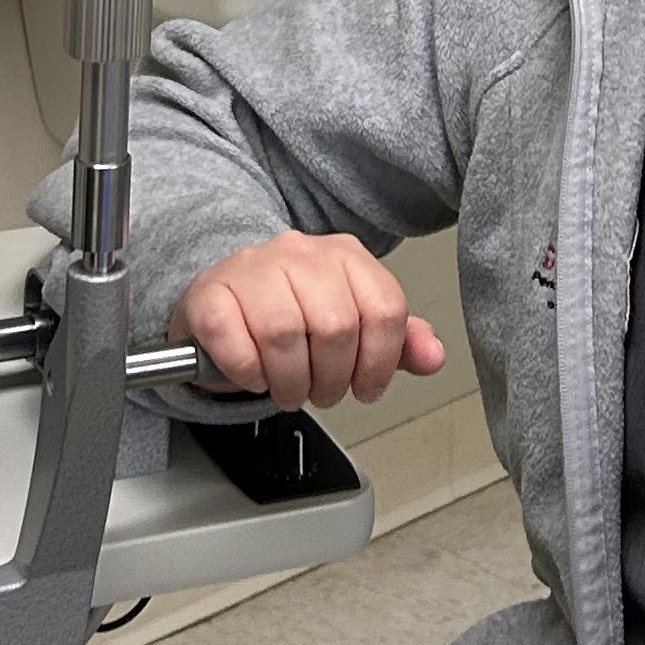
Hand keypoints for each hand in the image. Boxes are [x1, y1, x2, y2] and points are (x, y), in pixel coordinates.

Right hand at [177, 232, 444, 407]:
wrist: (225, 294)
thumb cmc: (293, 311)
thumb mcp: (353, 320)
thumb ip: (398, 339)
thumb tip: (433, 356)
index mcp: (347, 256)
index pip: (385, 309)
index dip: (380, 363)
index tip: (365, 388)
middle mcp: (301, 253)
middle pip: (337, 326)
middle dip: (332, 379)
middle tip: (321, 392)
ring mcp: (252, 268)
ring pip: (284, 334)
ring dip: (290, 381)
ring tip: (290, 389)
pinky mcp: (210, 291)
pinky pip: (231, 338)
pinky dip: (246, 371)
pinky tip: (254, 375)